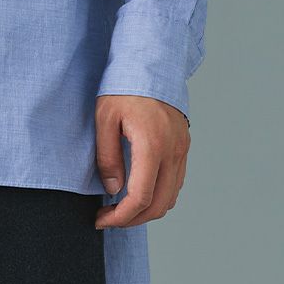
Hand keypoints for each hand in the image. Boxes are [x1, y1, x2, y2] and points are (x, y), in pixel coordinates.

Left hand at [94, 95, 189, 228]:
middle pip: (159, 205)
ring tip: (120, 208)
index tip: (101, 219)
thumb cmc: (123, 88)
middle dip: (132, 220)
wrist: (151, 63)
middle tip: (108, 219)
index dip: (120, 217)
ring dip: (146, 211)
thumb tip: (114, 190)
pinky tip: (137, 192)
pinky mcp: (183, 147)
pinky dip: (158, 196)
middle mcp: (173, 151)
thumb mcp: (104, 120)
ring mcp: (182, 150)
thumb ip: (108, 158)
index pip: (141, 198)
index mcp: (152, 145)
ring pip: (170, 198)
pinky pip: (175, 183)